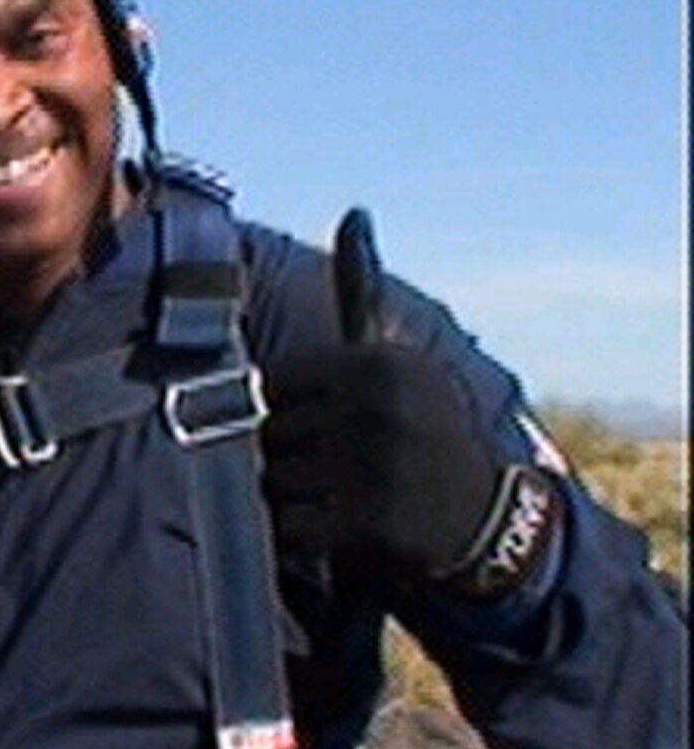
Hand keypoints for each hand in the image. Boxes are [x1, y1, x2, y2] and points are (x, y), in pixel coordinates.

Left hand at [261, 210, 506, 585]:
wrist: (485, 521)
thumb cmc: (418, 429)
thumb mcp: (396, 360)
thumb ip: (362, 291)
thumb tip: (353, 213)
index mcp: (374, 366)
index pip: (268, 383)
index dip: (278, 408)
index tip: (312, 423)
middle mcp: (377, 412)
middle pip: (264, 432)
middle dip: (281, 453)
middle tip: (325, 467)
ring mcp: (374, 471)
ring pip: (269, 480)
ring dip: (286, 494)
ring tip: (332, 494)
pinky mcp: (369, 527)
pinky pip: (285, 527)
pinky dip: (296, 535)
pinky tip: (333, 528)